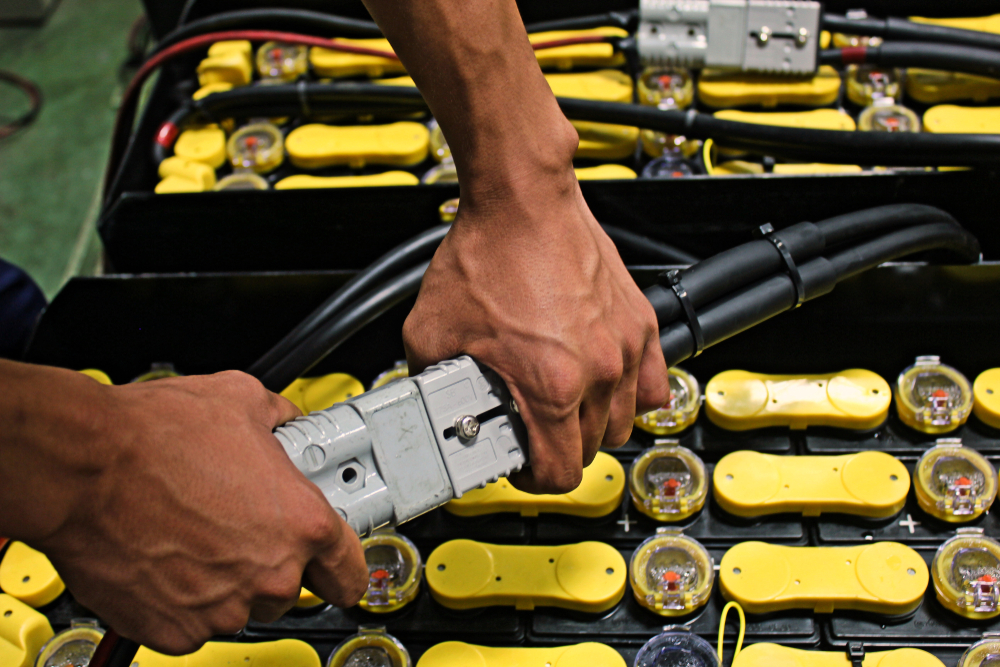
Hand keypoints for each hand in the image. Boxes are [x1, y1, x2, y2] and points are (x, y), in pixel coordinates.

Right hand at [26, 370, 366, 654]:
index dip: (343, 567)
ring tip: (193, 532)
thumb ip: (280, 420)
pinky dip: (183, 598)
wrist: (82, 466)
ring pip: (240, 605)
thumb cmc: (154, 437)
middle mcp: (269, 573)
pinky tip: (167, 555)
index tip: (336, 565)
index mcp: (301, 524)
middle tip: (237, 523)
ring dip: (225, 579)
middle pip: (290, 587)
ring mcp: (221, 608)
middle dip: (270, 559)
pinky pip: (193, 622)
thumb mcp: (242, 401)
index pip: (350, 571)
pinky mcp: (173, 631)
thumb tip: (284, 421)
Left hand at [403, 144, 669, 493]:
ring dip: (593, 424)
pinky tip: (605, 383)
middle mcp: (597, 371)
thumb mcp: (430, 332)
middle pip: (591, 450)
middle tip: (531, 424)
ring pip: (624, 422)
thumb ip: (434, 386)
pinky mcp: (639, 324)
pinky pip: (655, 384)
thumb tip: (436, 413)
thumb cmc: (486, 254)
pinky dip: (633, 394)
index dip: (532, 478)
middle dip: (557, 448)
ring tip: (564, 402)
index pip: (559, 473)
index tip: (520, 464)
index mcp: (550, 384)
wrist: (522, 200)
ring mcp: (624, 348)